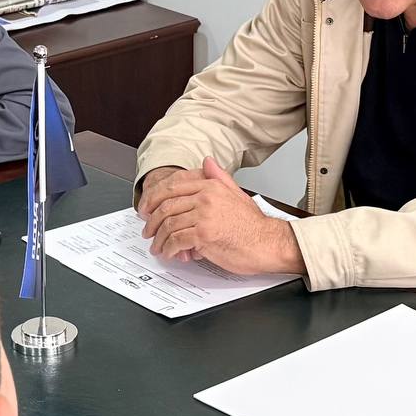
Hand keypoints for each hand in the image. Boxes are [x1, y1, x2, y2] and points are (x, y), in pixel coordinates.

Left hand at [139, 157, 303, 275]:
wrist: (269, 243)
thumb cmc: (254, 225)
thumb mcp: (236, 194)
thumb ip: (219, 177)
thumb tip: (207, 162)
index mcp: (211, 185)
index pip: (172, 185)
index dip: (153, 198)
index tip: (146, 208)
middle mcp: (206, 196)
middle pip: (166, 205)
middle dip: (152, 220)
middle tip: (147, 230)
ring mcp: (204, 215)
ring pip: (168, 224)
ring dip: (159, 239)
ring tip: (158, 247)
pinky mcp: (204, 234)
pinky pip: (177, 240)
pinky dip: (169, 249)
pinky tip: (170, 254)